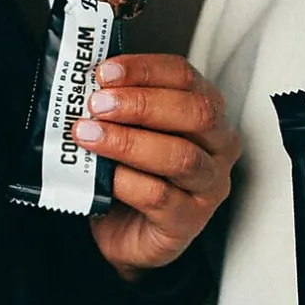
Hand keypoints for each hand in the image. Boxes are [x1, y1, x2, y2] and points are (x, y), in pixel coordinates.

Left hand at [71, 54, 240, 281]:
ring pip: (180, 156)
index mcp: (206, 111)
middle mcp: (218, 146)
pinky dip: (126, 181)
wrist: (127, 235)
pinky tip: (103, 176)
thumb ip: (117, 108)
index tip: (105, 72)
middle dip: (141, 104)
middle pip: (195, 112)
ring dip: (128, 142)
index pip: (185, 77)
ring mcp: (209, 186)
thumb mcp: (128, 131)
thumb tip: (85, 85)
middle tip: (97, 104)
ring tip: (89, 135)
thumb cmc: (131, 175)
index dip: (145, 70)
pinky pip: (160, 197)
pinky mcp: (189, 220)